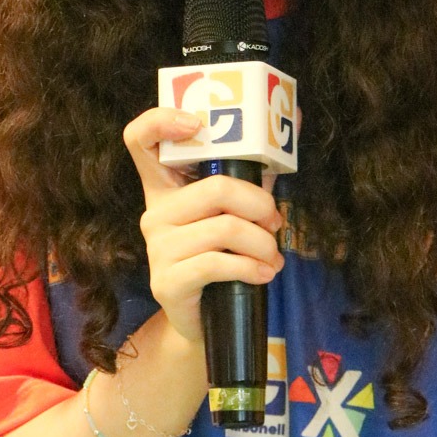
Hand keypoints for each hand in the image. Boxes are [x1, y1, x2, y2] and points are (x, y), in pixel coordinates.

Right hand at [122, 106, 283, 346]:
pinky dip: (251, 268)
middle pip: (216, 188)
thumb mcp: (238, 209)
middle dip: (261, 206)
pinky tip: (264, 274)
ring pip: (225, 229)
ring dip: (263, 244)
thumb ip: (255, 171)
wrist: (204, 320)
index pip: (141, 139)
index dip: (160, 121)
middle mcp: (154, 212)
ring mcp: (157, 247)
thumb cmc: (223, 255)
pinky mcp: (167, 281)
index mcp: (165, 186)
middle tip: (276, 224)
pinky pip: (217, 264)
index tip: (198, 123)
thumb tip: (295, 116)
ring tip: (273, 257)